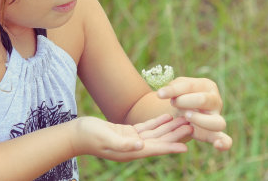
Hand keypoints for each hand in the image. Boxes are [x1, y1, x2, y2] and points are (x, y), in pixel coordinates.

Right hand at [72, 114, 190, 160]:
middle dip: (175, 135)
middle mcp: (133, 147)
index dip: (170, 147)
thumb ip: (123, 144)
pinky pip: (147, 127)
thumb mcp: (105, 138)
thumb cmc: (88, 137)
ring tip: (185, 120)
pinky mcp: (127, 132)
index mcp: (130, 151)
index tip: (186, 146)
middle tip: (192, 127)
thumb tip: (140, 146)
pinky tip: (167, 116)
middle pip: (159, 141)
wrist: (75, 135)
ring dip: (170, 127)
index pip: (154, 149)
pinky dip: (157, 122)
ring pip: (156, 133)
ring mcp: (131, 140)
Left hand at [157, 77, 231, 150]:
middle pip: (204, 100)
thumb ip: (171, 89)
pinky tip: (217, 145)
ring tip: (186, 116)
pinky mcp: (214, 133)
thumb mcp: (175, 88)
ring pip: (217, 122)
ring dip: (200, 120)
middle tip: (174, 103)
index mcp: (206, 85)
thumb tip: (162, 93)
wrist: (184, 109)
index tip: (159, 94)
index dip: (173, 90)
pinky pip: (225, 140)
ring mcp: (216, 117)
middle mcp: (215, 101)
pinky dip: (224, 143)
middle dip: (185, 101)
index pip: (190, 86)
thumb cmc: (180, 95)